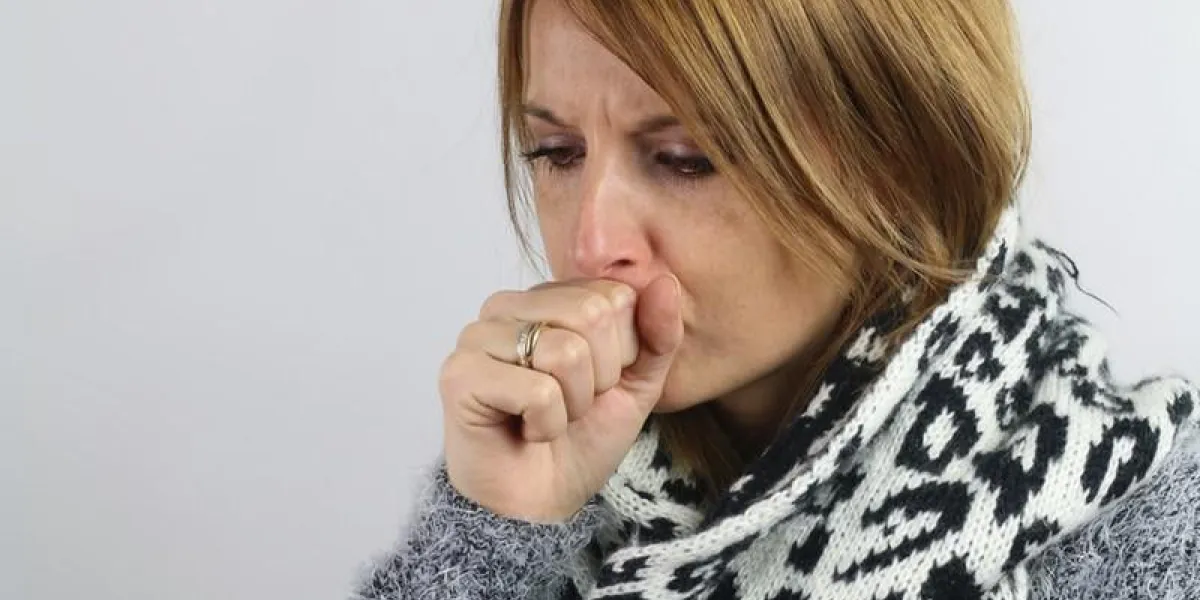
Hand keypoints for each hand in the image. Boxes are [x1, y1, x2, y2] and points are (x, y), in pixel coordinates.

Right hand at [438, 275, 682, 522]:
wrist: (541, 503)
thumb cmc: (581, 439)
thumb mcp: (638, 384)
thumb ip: (657, 334)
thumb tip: (665, 282)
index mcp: (548, 297)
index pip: (614, 295)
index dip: (622, 352)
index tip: (597, 383)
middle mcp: (507, 306)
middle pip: (591, 314)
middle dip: (599, 377)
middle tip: (572, 405)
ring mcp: (477, 336)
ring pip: (565, 351)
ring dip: (573, 405)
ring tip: (548, 419)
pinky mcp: (460, 374)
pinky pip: (538, 391)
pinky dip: (547, 425)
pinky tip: (525, 431)